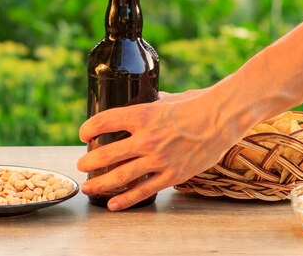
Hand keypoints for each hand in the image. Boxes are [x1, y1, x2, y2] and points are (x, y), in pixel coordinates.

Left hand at [76, 88, 242, 211]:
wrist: (222, 118)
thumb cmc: (196, 104)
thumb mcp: (168, 98)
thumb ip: (153, 102)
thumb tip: (147, 97)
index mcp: (142, 115)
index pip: (103, 122)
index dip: (88, 129)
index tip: (83, 134)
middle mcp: (146, 139)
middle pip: (106, 154)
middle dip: (88, 162)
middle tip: (81, 165)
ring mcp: (158, 159)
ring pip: (120, 176)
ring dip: (99, 183)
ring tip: (88, 186)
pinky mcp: (171, 175)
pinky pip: (142, 191)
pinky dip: (124, 199)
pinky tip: (112, 204)